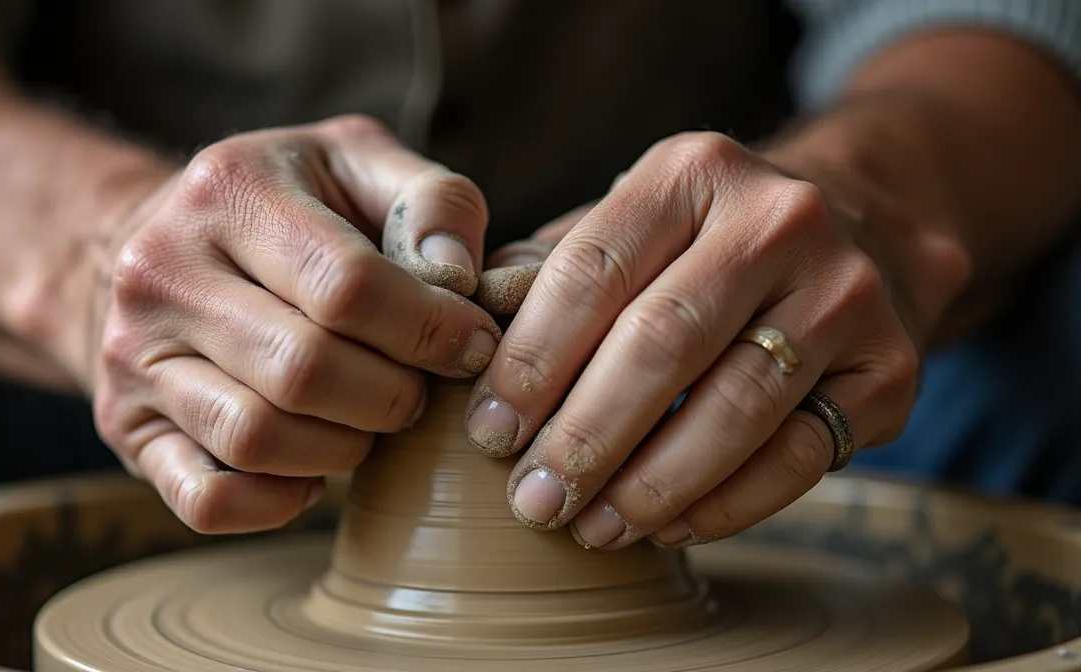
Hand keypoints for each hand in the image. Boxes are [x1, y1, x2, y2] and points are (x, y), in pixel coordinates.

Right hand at [86, 115, 499, 533]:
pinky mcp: (128, 426)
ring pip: (256, 437)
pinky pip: (206, 497)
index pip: (345, 285)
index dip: (429, 329)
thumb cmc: (289, 207)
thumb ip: (430, 200)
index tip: (471, 346)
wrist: (161, 247)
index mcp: (228, 190)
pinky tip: (312, 471)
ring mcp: (134, 355)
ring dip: (343, 448)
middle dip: (392, 396)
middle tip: (420, 391)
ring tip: (370, 423)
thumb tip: (458, 275)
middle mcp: (162, 271)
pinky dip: (276, 502)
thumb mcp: (359, 165)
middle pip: (303, 370)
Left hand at [467, 131, 922, 549]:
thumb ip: (550, 273)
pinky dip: (723, 504)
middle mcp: (779, 219)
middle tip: (532, 498)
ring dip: (649, 484)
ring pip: (734, 409)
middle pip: (662, 343)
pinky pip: (797, 457)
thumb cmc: (703, 245)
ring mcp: (847, 292)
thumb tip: (462, 337)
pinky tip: (664, 526)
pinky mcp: (891, 368)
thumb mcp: (631, 224)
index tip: (487, 431)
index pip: (592, 272)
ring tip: (588, 527)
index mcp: (692, 172)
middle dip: (584, 435)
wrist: (865, 229)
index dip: (532, 361)